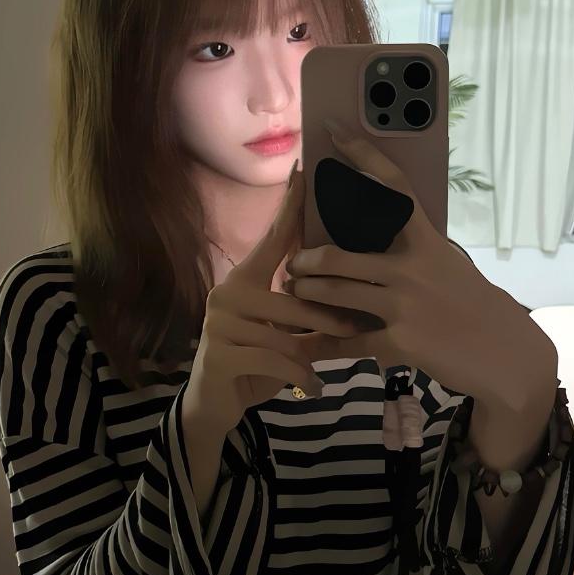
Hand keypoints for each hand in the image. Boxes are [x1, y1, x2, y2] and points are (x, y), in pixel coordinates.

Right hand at [189, 164, 365, 433]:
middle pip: (293, 296)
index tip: (305, 171)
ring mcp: (220, 324)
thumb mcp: (280, 330)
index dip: (291, 207)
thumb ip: (300, 305)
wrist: (215, 404)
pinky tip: (313, 389)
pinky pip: (276, 360)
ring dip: (314, 353)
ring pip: (287, 333)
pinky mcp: (220, 355)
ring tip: (330, 364)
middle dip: (329, 315)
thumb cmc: (255, 360)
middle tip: (358, 326)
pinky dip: (301, 377)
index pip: (273, 237)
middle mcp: (227, 293)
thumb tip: (345, 283)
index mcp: (244, 279)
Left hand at [283, 121, 544, 406]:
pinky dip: (324, 345)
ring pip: (336, 293)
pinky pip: (349, 340)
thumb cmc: (475, 309)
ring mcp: (405, 304)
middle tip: (292, 262)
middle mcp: (413, 267)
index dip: (362, 156)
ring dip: (308, 294)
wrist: (505, 355)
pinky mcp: (399, 340)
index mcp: (428, 242)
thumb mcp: (450, 268)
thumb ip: (416, 253)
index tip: (333, 131)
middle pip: (341, 256)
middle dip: (308, 261)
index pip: (394, 188)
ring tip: (294, 293)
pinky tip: (307, 346)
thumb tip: (385, 238)